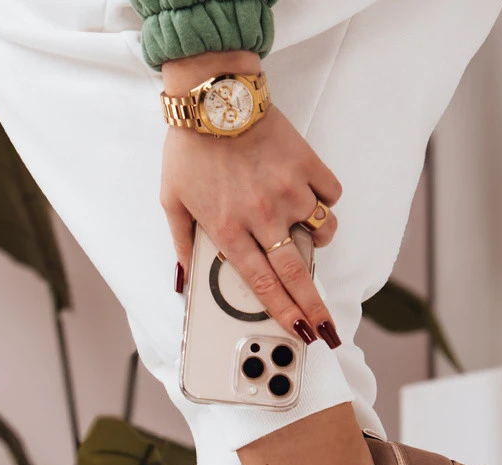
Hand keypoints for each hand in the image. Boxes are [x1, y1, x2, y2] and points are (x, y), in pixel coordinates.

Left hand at [160, 52, 341, 346]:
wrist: (214, 96)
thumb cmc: (190, 149)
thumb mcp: (172, 201)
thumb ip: (182, 244)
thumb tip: (183, 279)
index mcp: (229, 229)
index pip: (262, 284)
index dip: (284, 313)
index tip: (299, 332)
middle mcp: (262, 216)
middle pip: (296, 274)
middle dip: (314, 308)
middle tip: (328, 329)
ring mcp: (288, 190)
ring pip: (322, 232)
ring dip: (319, 243)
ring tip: (308, 239)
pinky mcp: (307, 164)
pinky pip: (329, 194)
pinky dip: (324, 200)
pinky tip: (308, 197)